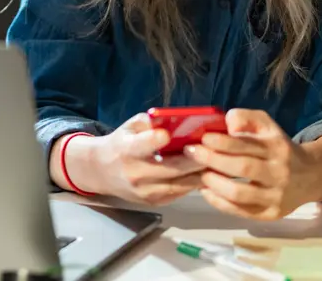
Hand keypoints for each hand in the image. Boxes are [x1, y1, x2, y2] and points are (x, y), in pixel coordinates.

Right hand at [57, 112, 204, 205]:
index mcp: (126, 151)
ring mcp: (147, 192)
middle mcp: (136, 175)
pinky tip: (207, 171)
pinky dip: (195, 181)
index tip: (169, 134)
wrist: (101, 172)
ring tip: (219, 160)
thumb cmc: (120, 144)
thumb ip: (149, 122)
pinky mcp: (156, 202)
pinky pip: (182, 192)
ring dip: (202, 172)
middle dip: (197, 158)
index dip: (155, 140)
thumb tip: (175, 119)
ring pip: (183, 183)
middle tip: (217, 147)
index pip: (142, 146)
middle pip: (173, 168)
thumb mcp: (128, 127)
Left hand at [183, 109, 315, 220]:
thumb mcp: (267, 125)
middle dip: (213, 160)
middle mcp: (279, 173)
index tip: (203, 139)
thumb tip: (228, 124)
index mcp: (278, 148)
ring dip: (214, 184)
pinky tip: (206, 191)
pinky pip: (241, 211)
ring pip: (240, 194)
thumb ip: (247, 118)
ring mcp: (276, 196)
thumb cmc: (278, 147)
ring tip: (199, 175)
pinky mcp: (270, 214)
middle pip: (243, 168)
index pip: (247, 146)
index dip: (222, 142)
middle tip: (192, 153)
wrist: (310, 176)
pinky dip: (219, 203)